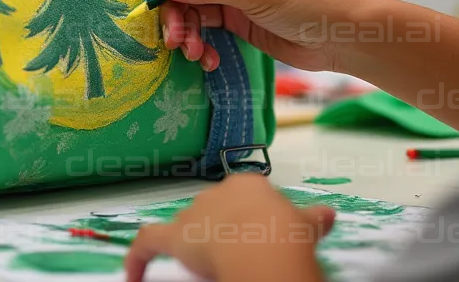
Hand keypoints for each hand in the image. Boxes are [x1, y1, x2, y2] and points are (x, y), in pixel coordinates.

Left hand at [125, 174, 332, 281]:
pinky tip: (130, 276)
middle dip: (227, 234)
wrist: (268, 248)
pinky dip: (137, 259)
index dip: (255, 222)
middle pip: (218, 213)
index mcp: (249, 185)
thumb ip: (310, 220)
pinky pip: (148, 243)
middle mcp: (219, 191)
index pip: (246, 201)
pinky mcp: (175, 237)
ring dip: (198, 246)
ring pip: (191, 227)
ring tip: (213, 270)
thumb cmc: (288, 237)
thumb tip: (327, 214)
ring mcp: (196, 213)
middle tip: (244, 259)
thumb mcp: (306, 227)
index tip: (266, 240)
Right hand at [156, 0, 358, 73]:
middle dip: (176, 7)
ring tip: (191, 52)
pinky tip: (207, 59)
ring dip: (185, 29)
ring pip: (190, 5)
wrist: (344, 38)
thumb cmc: (307, 0)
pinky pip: (204, 26)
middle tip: (173, 36)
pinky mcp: (235, 17)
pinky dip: (199, 42)